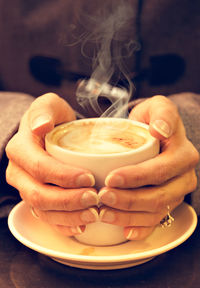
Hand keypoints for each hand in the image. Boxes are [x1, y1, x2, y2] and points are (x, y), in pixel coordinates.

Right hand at [6, 93, 97, 235]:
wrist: (48, 132)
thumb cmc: (51, 118)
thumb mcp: (48, 105)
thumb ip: (44, 110)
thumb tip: (40, 126)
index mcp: (20, 150)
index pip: (39, 167)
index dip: (63, 176)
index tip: (88, 178)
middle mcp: (19, 173)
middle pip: (39, 195)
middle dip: (68, 201)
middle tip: (95, 199)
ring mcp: (26, 188)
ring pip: (43, 211)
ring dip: (69, 216)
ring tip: (94, 214)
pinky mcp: (36, 200)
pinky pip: (46, 218)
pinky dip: (64, 225)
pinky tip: (82, 225)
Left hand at [99, 95, 198, 239]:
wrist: (153, 133)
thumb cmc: (151, 120)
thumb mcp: (157, 107)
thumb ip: (162, 112)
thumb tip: (161, 130)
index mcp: (183, 155)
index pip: (160, 170)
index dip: (137, 177)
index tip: (112, 178)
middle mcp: (183, 177)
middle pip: (158, 196)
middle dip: (128, 200)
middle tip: (102, 197)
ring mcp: (176, 193)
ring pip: (156, 212)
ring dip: (129, 216)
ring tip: (104, 213)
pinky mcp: (167, 204)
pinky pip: (157, 222)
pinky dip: (141, 229)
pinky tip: (124, 231)